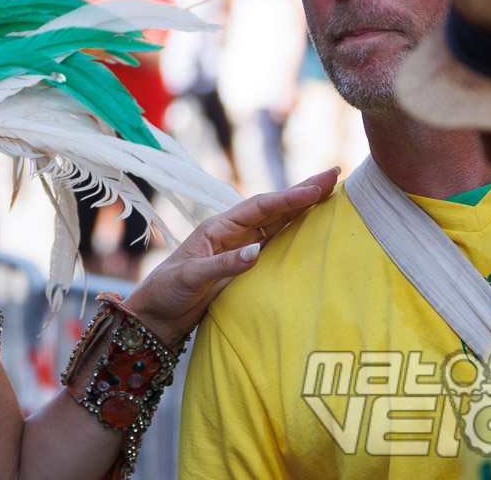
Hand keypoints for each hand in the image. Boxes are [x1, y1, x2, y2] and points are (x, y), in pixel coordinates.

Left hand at [124, 168, 339, 345]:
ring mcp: (240, 249)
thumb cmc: (166, 292)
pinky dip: (295, 233)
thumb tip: (257, 252)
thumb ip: (223, 266)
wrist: (156, 316)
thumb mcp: (190, 278)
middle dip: (303, 192)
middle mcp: (232, 233)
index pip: (259, 207)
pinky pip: (276, 245)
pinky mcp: (246, 267)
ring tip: (330, 192)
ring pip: (278, 223)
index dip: (289, 197)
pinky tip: (313, 226)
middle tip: (334, 174)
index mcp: (218, 228)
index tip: (316, 187)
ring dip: (303, 209)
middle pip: (274, 209)